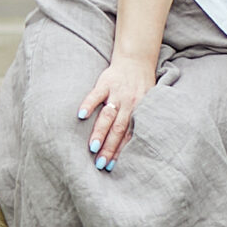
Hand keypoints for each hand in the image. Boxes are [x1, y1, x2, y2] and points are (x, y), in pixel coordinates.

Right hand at [78, 54, 158, 169]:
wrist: (136, 60)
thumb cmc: (140, 87)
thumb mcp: (145, 104)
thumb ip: (137, 122)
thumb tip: (133, 148)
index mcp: (139, 112)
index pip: (129, 136)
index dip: (121, 152)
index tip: (112, 167)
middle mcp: (130, 104)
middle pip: (119, 130)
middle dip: (110, 148)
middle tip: (101, 164)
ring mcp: (117, 93)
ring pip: (108, 116)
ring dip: (100, 132)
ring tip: (92, 148)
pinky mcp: (106, 82)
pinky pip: (96, 94)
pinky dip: (89, 104)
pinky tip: (81, 115)